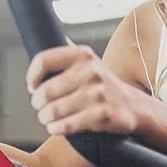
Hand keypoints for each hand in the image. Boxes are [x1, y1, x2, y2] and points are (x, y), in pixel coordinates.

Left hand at [27, 45, 146, 140]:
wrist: (134, 106)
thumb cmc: (104, 87)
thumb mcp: (89, 63)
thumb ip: (67, 53)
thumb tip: (42, 37)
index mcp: (83, 55)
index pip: (44, 60)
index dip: (32, 76)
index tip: (32, 86)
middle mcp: (90, 71)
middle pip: (45, 90)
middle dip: (38, 104)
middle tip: (41, 108)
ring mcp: (98, 93)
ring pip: (54, 110)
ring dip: (45, 118)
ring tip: (47, 119)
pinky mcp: (102, 114)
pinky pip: (67, 124)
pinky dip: (57, 128)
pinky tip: (56, 127)